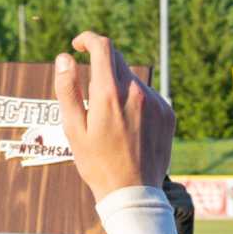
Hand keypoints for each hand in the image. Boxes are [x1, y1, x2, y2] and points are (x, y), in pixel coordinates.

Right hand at [54, 33, 173, 200]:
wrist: (133, 193)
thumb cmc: (97, 164)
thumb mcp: (73, 129)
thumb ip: (67, 90)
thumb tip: (64, 59)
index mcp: (109, 93)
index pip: (102, 47)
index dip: (88, 40)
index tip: (78, 45)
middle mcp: (135, 91)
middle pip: (117, 60)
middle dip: (101, 65)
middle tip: (90, 90)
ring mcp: (155, 102)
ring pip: (132, 80)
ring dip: (118, 88)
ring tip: (110, 122)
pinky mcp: (168, 113)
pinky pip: (148, 96)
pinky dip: (136, 103)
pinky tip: (129, 129)